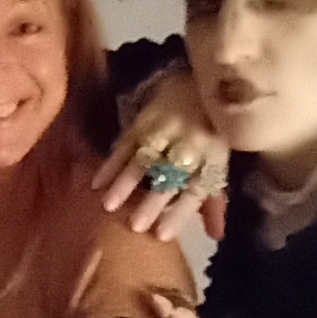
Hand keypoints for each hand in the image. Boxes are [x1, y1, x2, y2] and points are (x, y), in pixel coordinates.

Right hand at [91, 68, 230, 240]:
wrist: (200, 81)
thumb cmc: (212, 132)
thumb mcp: (220, 164)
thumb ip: (215, 201)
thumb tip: (216, 236)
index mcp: (213, 159)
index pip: (198, 189)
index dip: (180, 212)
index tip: (161, 234)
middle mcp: (191, 144)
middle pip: (171, 175)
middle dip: (153, 200)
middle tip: (134, 225)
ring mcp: (167, 129)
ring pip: (145, 158)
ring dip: (126, 182)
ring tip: (108, 205)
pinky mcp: (145, 119)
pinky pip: (126, 142)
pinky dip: (110, 163)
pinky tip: (96, 182)